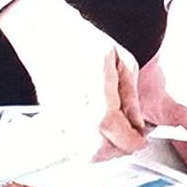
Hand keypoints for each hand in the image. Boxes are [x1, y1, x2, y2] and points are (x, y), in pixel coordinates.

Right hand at [0, 0, 144, 153]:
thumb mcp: (120, 59)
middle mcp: (71, 100)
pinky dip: (88, 145)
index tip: (141, 140)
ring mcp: (57, 112)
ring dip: (104, 151)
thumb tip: (138, 124)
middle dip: (118, 150)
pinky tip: (98, 131)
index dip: (130, 140)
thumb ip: (131, 96)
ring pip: (82, 152)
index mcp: (92, 79)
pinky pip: (72, 145)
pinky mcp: (50, 119)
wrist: (46, 34)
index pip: (111, 125)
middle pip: (95, 147)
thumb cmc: (82, 40)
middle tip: (131, 139)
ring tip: (115, 135)